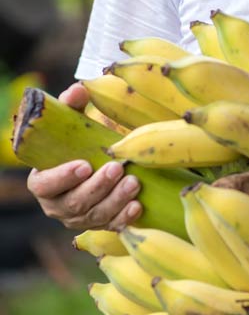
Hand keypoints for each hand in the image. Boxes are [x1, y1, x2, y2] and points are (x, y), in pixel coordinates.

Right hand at [26, 83, 142, 230]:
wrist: (99, 163)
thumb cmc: (81, 142)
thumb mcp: (74, 122)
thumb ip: (72, 105)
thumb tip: (80, 88)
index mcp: (44, 181)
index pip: (45, 185)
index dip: (62, 177)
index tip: (84, 165)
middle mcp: (58, 205)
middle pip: (75, 203)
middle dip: (97, 186)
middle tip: (116, 168)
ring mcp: (80, 218)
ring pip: (95, 216)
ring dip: (115, 200)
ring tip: (134, 182)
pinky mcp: (102, 224)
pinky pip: (112, 226)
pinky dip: (125, 218)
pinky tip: (138, 207)